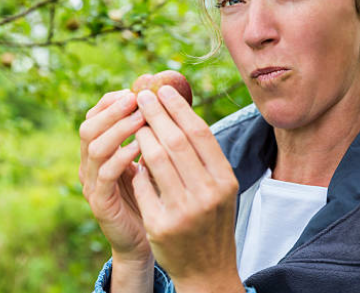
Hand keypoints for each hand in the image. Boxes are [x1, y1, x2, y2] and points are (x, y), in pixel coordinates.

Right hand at [78, 89, 151, 263]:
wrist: (145, 241)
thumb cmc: (151, 197)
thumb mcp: (150, 160)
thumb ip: (150, 135)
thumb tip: (165, 98)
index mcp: (99, 152)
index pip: (95, 116)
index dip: (112, 101)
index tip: (134, 89)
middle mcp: (90, 165)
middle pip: (88, 127)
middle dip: (112, 110)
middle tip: (135, 98)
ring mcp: (92, 184)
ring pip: (95, 147)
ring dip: (119, 129)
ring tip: (142, 118)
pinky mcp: (100, 203)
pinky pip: (106, 173)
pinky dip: (122, 156)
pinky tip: (142, 146)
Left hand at [131, 85, 242, 292]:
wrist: (207, 269)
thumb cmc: (211, 220)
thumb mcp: (220, 189)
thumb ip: (204, 157)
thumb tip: (179, 113)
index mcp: (225, 180)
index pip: (199, 133)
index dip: (178, 108)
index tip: (162, 90)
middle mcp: (207, 194)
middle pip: (175, 140)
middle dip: (155, 113)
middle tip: (141, 96)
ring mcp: (183, 211)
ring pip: (156, 158)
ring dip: (142, 134)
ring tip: (136, 122)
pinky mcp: (160, 225)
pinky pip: (142, 185)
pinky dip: (137, 168)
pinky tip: (134, 158)